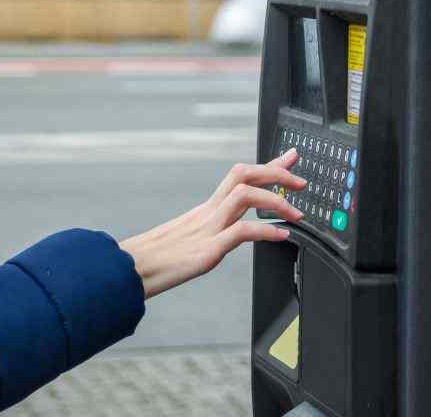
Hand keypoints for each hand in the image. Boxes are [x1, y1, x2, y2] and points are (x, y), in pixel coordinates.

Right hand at [117, 148, 306, 299]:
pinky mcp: (206, 250)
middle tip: (301, 180)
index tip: (291, 156)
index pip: (240, 176)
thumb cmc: (154, 261)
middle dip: (277, 172)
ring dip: (276, 200)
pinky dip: (265, 231)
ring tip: (296, 213)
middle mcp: (207, 213)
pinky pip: (240, 232)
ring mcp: (207, 229)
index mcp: (205, 210)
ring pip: (244, 195)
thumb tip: (231, 235)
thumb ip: (210, 234)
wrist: (129, 273)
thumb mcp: (188, 242)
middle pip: (244, 174)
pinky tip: (281, 236)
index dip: (269, 164)